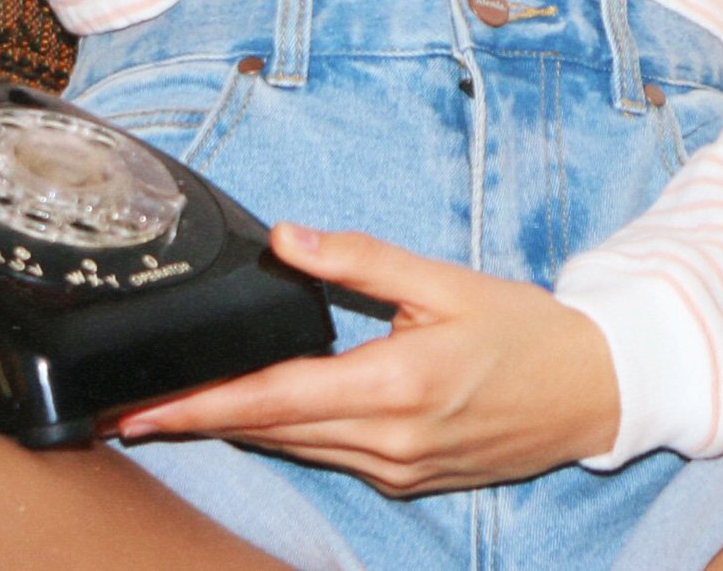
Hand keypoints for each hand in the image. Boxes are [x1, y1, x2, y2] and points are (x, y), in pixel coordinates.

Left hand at [113, 225, 621, 495]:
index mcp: (395, 385)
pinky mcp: (406, 481)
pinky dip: (286, 437)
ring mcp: (397, 469)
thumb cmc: (520, 329)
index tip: (147, 408)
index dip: (204, 406)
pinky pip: (329, 459)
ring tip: (174, 413)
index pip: (275, 399)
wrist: (590, 391)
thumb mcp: (441, 279)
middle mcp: (389, 440)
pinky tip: (254, 417)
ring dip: (236, 431)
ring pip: (297, 449)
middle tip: (132, 409)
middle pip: (272, 432)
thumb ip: (357, 260)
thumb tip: (284, 241)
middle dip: (200, 422)